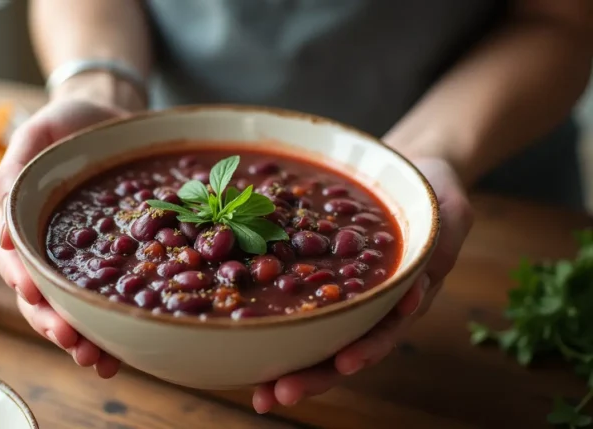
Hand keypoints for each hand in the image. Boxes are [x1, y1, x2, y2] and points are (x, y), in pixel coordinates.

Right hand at [0, 73, 142, 377]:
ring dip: (77, 339)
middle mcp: (44, 247)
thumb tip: (0, 213)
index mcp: (22, 219)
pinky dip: (106, 331)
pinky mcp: (106, 266)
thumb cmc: (68, 124)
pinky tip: (119, 356)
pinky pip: (100, 303)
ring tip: (97, 362)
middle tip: (73, 342)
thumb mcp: (41, 129)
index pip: (12, 257)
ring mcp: (74, 261)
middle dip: (50, 322)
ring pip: (66, 309)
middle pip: (37, 295)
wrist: (109, 122)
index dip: (20, 277)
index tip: (33, 292)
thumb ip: (17, 160)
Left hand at [252, 157, 473, 412]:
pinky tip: (247, 339)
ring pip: (317, 335)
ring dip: (289, 365)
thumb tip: (416, 290)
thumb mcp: (448, 212)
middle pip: (344, 347)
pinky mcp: (318, 275)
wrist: (409, 174)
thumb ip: (441, 243)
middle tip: (279, 395)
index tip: (344, 364)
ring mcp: (344, 293)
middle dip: (314, 374)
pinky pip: (296, 301)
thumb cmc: (432, 193)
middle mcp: (372, 303)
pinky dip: (275, 323)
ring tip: (259, 391)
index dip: (366, 351)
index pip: (385, 331)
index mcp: (405, 294)